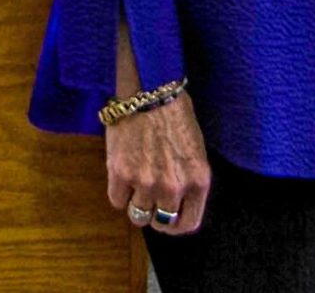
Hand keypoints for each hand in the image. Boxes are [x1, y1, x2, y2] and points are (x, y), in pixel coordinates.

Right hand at [108, 94, 209, 237]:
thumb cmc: (175, 114)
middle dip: (153, 215)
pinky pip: (116, 200)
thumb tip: (175, 203)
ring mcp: (147, 183)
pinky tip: (121, 172)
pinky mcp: (121, 174)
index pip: (187, 224)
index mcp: (198, 181)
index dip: (174, 225)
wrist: (150, 89)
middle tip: (147, 199)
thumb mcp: (194, 151)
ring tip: (133, 181)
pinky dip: (118, 191)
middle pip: (160, 223)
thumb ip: (188, 180)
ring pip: (137, 215)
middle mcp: (174, 187)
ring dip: (134, 202)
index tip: (166, 218)